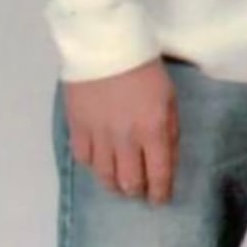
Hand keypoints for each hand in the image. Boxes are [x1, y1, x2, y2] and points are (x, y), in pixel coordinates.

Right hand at [63, 60, 178, 201]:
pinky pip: (83, 158)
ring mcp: (98, 135)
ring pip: (104, 175)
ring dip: (114, 184)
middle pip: (129, 181)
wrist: (104, 46)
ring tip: (119, 184)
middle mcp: (125, 139)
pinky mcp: (76, 127)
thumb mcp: (169, 99)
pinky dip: (93, 165)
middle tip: (140, 192)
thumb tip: (166, 162)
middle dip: (137, 192)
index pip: (159, 174)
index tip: (160, 199)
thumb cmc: (145, 70)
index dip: (160, 192)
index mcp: (153, 130)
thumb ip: (169, 132)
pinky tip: (99, 161)